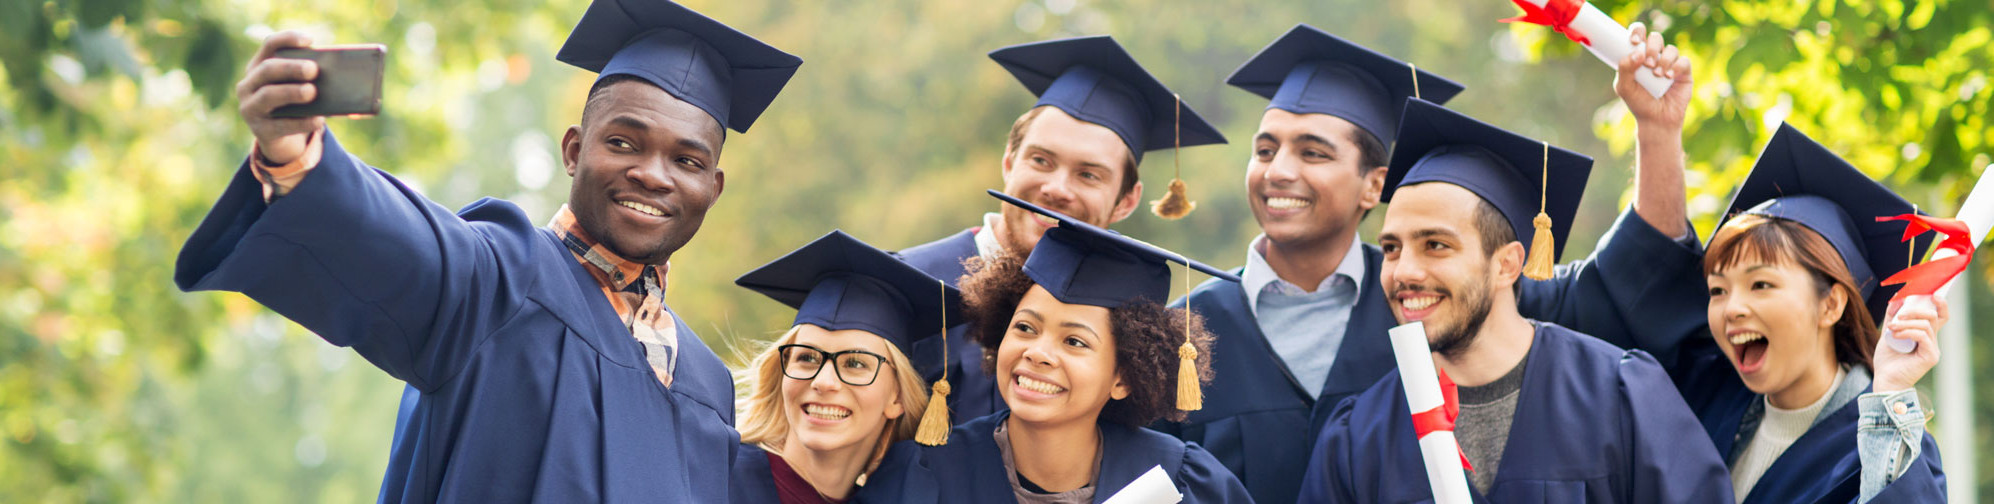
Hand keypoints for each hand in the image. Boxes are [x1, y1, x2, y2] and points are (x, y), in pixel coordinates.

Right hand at [236, 31, 324, 165]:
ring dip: (291, 92)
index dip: (287, 39)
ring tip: (311, 91)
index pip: (269, 45)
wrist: (281, 138)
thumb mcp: (296, 86)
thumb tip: (340, 76)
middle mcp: (248, 85)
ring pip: (267, 95)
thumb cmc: (294, 104)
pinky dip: (302, 122)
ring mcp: (250, 108)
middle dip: (291, 67)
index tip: (309, 40)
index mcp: (258, 67)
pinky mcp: (261, 130)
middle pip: (267, 69)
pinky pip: (281, 125)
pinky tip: (318, 120)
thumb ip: (309, 78)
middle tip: (313, 69)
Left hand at [1616, 22, 1692, 131]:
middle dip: (1652, 47)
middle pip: (1656, 38)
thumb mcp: (1624, 87)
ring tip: (1657, 75)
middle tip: (1647, 64)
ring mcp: (1670, 63)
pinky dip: (1676, 67)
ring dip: (1664, 60)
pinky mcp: (1684, 72)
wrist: (1656, 120)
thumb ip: (1624, 69)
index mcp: (1638, 56)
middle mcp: (1655, 56)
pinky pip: (1683, 61)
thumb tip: (1636, 53)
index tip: (1634, 41)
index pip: (1638, 35)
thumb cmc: (1638, 102)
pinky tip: (1669, 77)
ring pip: (1670, 49)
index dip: (1637, 31)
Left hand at [1872, 295, 1947, 392]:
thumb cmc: (1887, 360)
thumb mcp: (1888, 333)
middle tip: (1898, 316)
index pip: (1940, 317)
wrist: (1884, 380)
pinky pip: (1923, 336)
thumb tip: (1897, 299)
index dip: (1941, 304)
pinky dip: (1908, 332)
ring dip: (1906, 323)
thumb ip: (1893, 317)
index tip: (1932, 294)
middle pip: (1933, 317)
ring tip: (1891, 328)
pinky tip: (1895, 336)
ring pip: (1926, 325)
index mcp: (1925, 335)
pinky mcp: (1930, 357)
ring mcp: (1933, 349)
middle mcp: (1932, 341)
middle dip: (1915, 311)